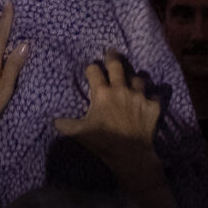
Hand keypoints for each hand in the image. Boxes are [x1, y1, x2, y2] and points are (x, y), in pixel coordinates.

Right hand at [52, 52, 164, 182]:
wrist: (130, 155)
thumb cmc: (103, 142)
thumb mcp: (79, 133)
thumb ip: (65, 124)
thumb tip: (53, 120)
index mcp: (102, 93)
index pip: (94, 70)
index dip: (91, 69)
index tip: (91, 70)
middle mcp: (121, 89)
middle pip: (117, 64)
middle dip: (112, 56)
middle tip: (111, 52)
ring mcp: (139, 96)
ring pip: (138, 77)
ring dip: (133, 79)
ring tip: (131, 81)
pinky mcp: (153, 106)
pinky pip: (154, 95)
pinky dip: (151, 96)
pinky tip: (148, 100)